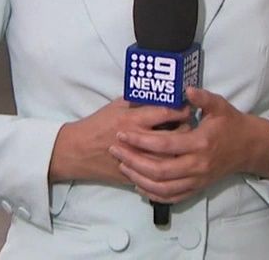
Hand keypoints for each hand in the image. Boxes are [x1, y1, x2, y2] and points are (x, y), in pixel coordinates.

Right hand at [49, 99, 191, 183]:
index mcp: (133, 119)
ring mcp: (138, 160)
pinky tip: (172, 159)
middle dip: (186, 129)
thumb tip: (160, 95)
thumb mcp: (116, 106)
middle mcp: (138, 139)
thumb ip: (138, 102)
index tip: (188, 106)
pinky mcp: (136, 174)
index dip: (181, 109)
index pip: (166, 112)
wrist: (78, 151)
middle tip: (190, 125)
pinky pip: (159, 173)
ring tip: (184, 142)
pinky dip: (168, 166)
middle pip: (175, 136)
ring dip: (181, 150)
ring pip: (171, 157)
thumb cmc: (97, 124)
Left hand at [109, 87, 268, 203]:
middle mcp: (197, 165)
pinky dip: (153, 193)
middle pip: (159, 169)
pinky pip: (172, 196)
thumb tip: (186, 89)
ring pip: (162, 186)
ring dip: (139, 178)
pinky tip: (139, 185)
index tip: (123, 133)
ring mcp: (197, 179)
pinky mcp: (197, 188)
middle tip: (115, 150)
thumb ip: (202, 97)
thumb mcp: (220, 106)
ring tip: (122, 166)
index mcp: (200, 143)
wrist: (248, 147)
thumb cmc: (231, 124)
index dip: (142, 140)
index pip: (165, 144)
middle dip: (133, 161)